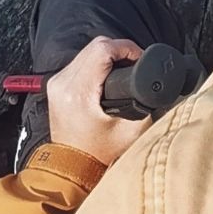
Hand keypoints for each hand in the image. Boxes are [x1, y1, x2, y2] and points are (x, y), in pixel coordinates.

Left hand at [45, 37, 146, 168]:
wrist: (72, 168)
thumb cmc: (98, 153)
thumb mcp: (130, 131)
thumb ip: (145, 106)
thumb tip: (156, 86)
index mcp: (79, 92)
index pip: (103, 50)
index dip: (127, 48)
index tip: (140, 59)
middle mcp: (63, 83)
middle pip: (95, 46)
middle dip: (120, 50)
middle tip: (135, 64)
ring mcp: (56, 83)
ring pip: (87, 51)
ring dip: (107, 56)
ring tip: (124, 70)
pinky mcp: (56, 86)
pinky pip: (79, 62)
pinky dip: (96, 63)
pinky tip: (107, 76)